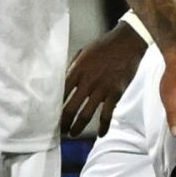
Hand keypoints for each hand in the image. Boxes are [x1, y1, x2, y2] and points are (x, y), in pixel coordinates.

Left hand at [60, 19, 145, 138]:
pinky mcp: (116, 93)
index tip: (49, 115)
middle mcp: (87, 82)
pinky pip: (107, 114)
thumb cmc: (103, 47)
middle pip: (70, 108)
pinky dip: (103, 126)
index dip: (53, 107)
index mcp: (76, 71)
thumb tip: (63, 82)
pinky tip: (100, 134)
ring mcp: (102, 89)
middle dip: (63, 122)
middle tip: (58, 131)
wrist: (127, 42)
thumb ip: (73, 69)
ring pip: (86, 114)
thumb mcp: (82, 54)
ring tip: (72, 134)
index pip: (60, 94)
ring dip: (78, 127)